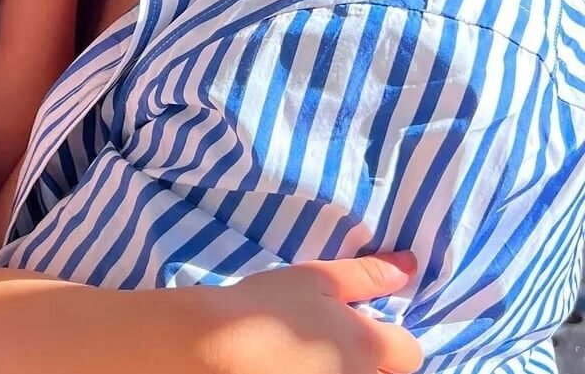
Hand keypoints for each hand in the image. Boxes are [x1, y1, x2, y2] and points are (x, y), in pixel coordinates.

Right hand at [209, 252, 421, 373]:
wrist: (217, 345)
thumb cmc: (268, 305)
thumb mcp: (317, 277)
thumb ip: (366, 274)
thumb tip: (410, 266)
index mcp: (368, 346)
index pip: (409, 351)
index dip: (391, 337)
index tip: (360, 327)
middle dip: (371, 363)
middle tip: (334, 345)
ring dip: (343, 369)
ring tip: (309, 359)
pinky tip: (292, 368)